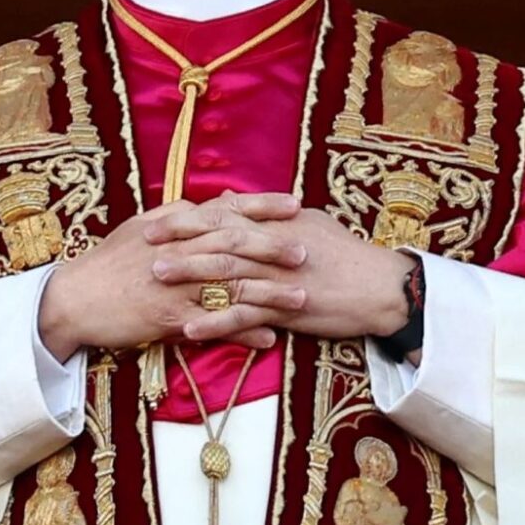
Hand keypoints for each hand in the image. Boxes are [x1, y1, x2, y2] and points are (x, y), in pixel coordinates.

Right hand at [38, 191, 307, 360]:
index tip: (295, 203)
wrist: (74, 298)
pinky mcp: (168, 316)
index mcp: (174, 224)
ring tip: (301, 297)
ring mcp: (174, 284)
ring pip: (230, 285)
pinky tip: (269, 337)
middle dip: (274, 246)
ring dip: (269, 292)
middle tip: (307, 250)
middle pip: (234, 244)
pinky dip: (242, 331)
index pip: (226, 210)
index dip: (262, 206)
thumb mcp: (143, 228)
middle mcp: (178, 250)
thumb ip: (179, 216)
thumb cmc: (109, 262)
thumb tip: (209, 204)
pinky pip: (212, 324)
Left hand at [148, 206, 414, 342]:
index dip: (187, 217)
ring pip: (226, 273)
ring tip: (156, 280)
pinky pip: (245, 316)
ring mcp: (279, 277)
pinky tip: (189, 329)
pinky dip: (216, 322)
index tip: (156, 219)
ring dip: (189, 277)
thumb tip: (229, 196)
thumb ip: (265, 212)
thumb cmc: (345, 254)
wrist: (380, 288)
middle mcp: (275, 245)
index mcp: (276, 223)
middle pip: (218, 239)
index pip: (224, 215)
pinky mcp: (287, 309)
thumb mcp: (307, 223)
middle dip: (178, 241)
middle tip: (144, 246)